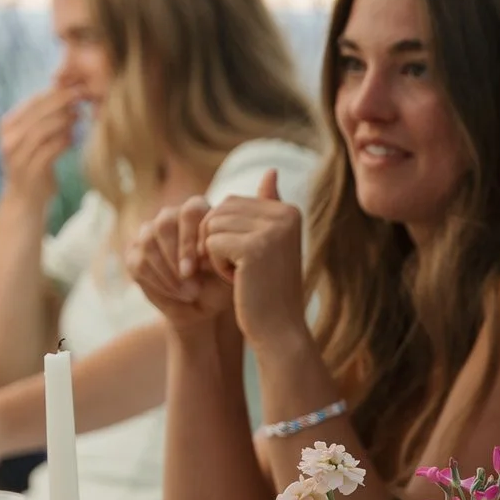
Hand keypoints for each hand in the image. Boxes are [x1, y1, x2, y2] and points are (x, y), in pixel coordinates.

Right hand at [0, 84, 80, 203]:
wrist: (25, 200)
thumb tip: (67, 92)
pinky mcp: (30, 170)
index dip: (56, 92)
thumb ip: (44, 118)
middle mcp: (9, 138)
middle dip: (62, 101)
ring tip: (81, 115)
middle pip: (38, 112)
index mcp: (8, 125)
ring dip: (64, 120)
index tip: (77, 85)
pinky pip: (50, 150)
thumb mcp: (34, 138)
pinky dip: (64, 141)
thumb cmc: (35, 163)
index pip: (33, 102)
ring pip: (42, 129)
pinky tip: (74, 137)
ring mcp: (17, 155)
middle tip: (83, 95)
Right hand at [127, 196, 232, 329]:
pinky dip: (159, 281)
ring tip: (190, 293)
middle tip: (191, 280)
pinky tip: (178, 294)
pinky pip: (138, 262)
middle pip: (165, 224)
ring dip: (169, 272)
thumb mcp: (235, 268)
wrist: (205, 307)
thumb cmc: (225, 283)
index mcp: (199, 212)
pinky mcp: (135, 254)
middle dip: (177, 254)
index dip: (193, 237)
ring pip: (149, 242)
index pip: (191, 210)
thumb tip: (219, 245)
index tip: (204, 265)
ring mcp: (150, 234)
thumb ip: (231, 250)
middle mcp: (172, 217)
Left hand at [199, 170, 310, 354]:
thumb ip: (268, 207)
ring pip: (211, 227)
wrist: (279, 328)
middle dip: (217, 241)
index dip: (226, 233)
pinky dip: (216, 265)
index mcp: (289, 210)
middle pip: (218, 211)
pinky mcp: (254, 247)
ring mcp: (272, 230)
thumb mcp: (271, 243)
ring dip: (215, 254)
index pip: (231, 203)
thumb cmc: (269, 289)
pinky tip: (238, 280)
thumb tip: (271, 170)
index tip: (249, 259)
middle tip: (241, 268)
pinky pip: (210, 244)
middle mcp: (285, 215)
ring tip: (242, 274)